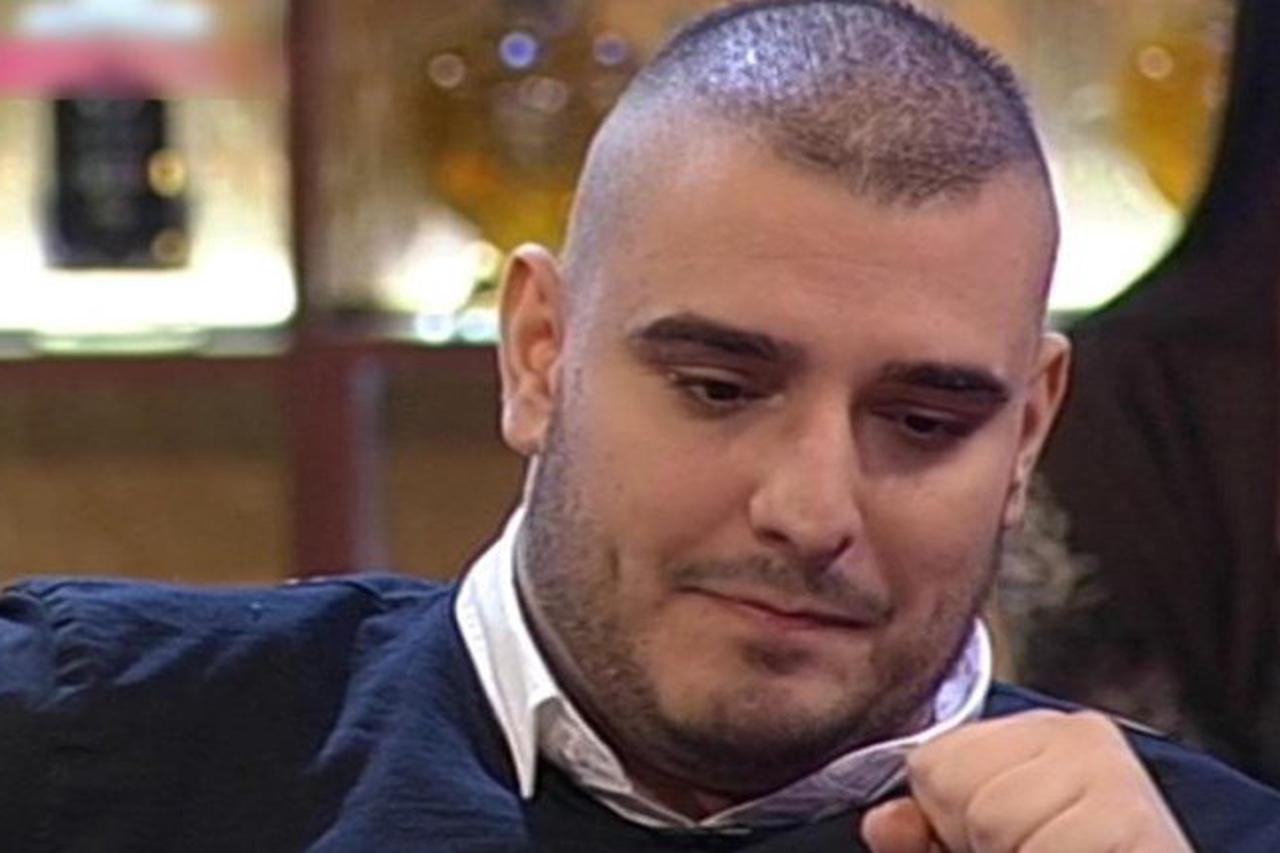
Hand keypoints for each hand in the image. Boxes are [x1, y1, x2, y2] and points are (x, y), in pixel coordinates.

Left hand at [861, 710, 1191, 851]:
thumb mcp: (981, 850)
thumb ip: (927, 834)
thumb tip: (882, 824)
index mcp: (1038, 733)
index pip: (933, 764)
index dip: (949, 821)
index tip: (1001, 844)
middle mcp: (1080, 736)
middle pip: (959, 791)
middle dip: (981, 842)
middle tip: (1035, 851)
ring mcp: (1117, 774)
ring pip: (994, 821)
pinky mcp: (1137, 820)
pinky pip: (1047, 848)